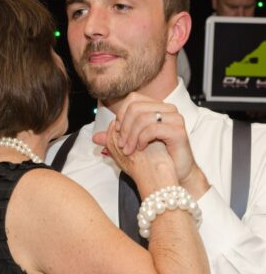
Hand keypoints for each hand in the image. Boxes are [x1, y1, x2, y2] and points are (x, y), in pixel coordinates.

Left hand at [94, 93, 209, 198]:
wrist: (176, 174)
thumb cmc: (156, 159)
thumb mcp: (130, 147)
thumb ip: (114, 140)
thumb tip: (95, 138)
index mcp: (156, 108)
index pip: (133, 99)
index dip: (121, 115)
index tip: (118, 132)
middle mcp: (167, 109)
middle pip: (135, 107)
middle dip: (124, 128)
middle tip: (122, 145)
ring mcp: (174, 118)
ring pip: (142, 117)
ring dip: (131, 136)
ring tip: (129, 150)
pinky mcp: (178, 130)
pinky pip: (153, 128)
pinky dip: (141, 139)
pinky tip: (141, 149)